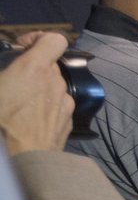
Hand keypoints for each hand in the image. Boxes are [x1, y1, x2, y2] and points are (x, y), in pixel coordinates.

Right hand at [0, 32, 72, 154]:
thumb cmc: (1, 121)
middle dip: (34, 70)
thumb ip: (5, 73)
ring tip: (21, 105)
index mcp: (35, 68)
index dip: (39, 38)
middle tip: (14, 82)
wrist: (21, 160)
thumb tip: (9, 78)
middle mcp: (56, 82)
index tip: (23, 48)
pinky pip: (59, 106)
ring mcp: (66, 102)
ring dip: (41, 90)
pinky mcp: (69, 121)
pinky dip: (48, 107)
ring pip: (55, 87)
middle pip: (51, 65)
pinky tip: (31, 120)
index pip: (55, 40)